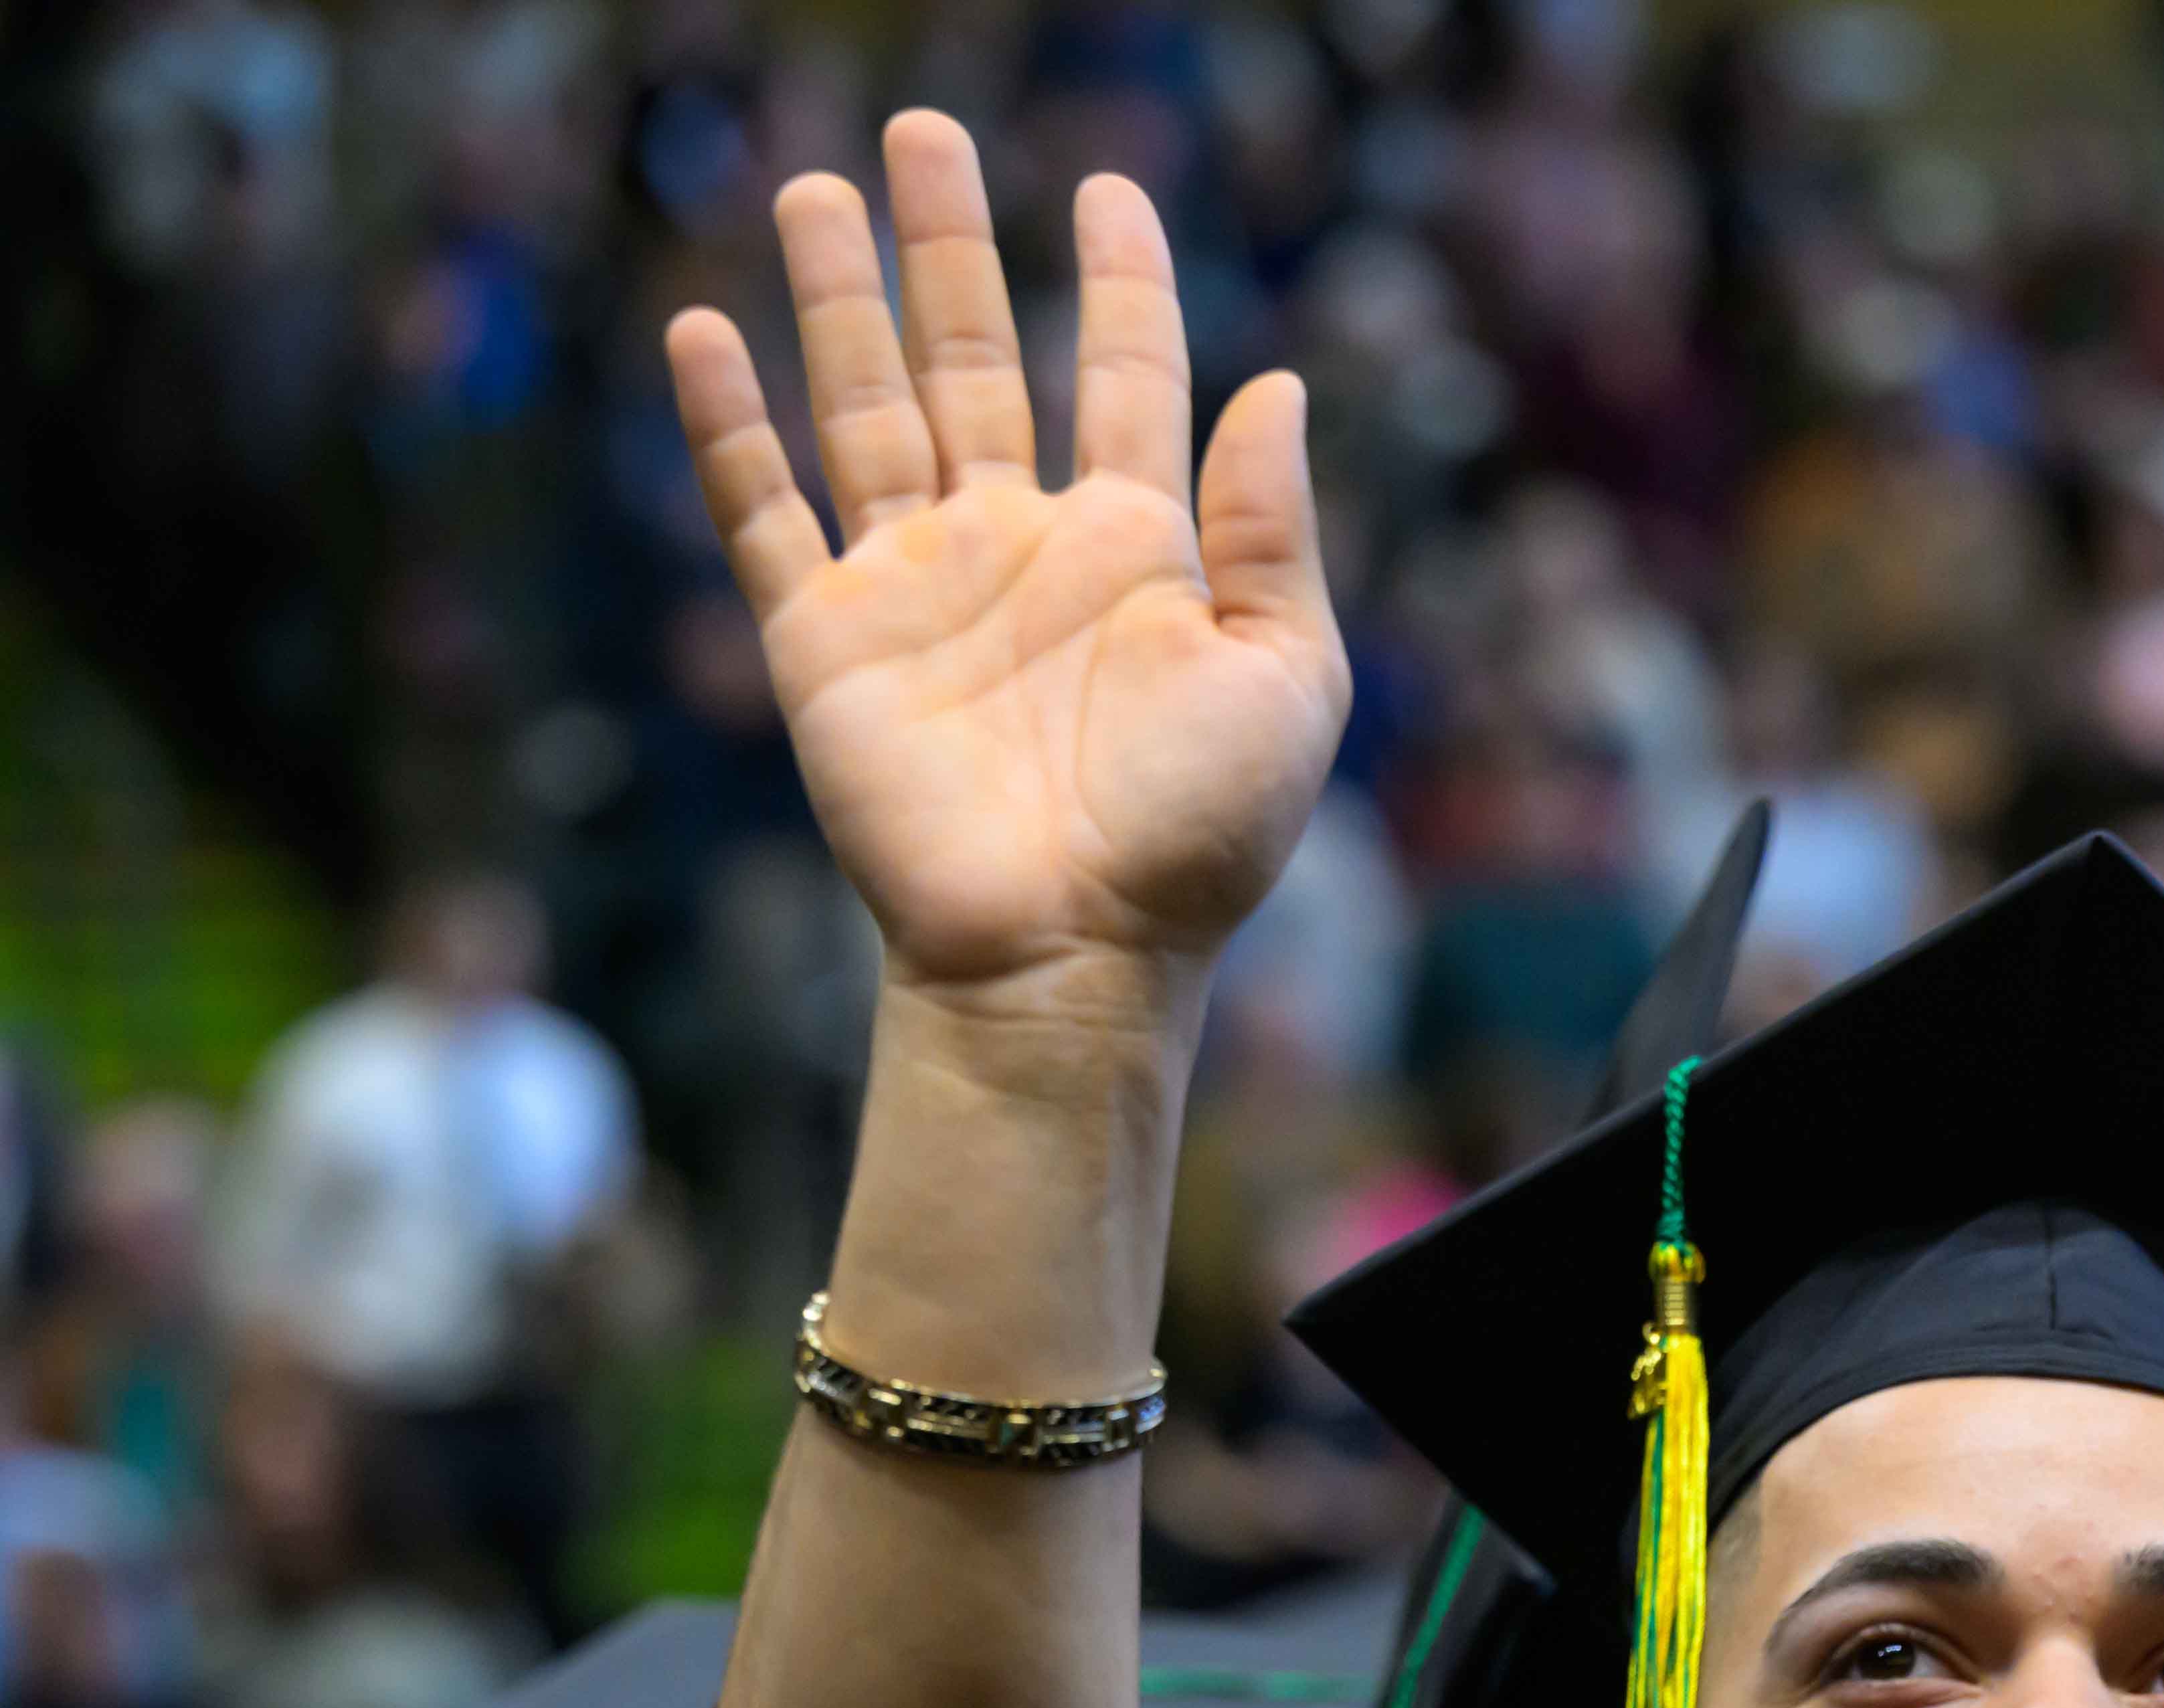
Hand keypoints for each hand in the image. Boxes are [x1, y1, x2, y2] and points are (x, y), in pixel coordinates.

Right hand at [671, 114, 1347, 1045]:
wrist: (1078, 951)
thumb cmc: (1199, 836)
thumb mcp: (1285, 674)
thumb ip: (1272, 529)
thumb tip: (1280, 383)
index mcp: (1136, 546)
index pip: (1124, 373)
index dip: (1117, 279)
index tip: (1107, 187)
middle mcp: (1018, 543)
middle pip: (973, 357)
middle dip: (947, 246)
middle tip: (920, 128)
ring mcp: (916, 584)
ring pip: (866, 404)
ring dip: (839, 297)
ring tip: (813, 188)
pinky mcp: (828, 639)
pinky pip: (768, 510)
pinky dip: (731, 425)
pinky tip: (705, 331)